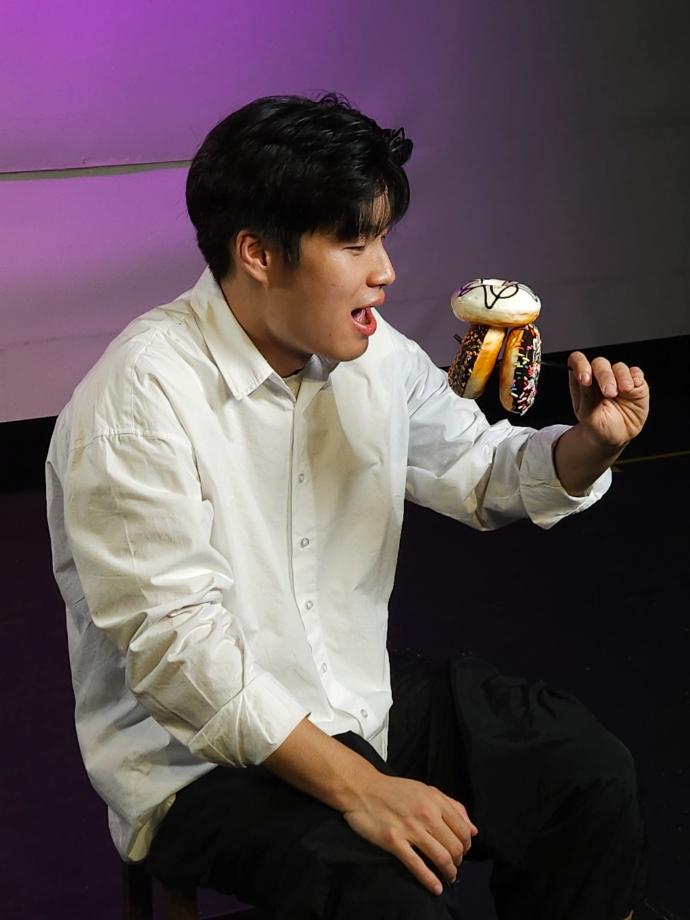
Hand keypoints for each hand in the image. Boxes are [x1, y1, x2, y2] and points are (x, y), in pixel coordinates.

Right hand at [343, 773, 477, 895]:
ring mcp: (410, 829)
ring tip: (448, 877)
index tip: (462, 851)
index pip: (463, 829)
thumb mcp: (426, 790)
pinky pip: (416, 865)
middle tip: (454, 865)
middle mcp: (426, 814)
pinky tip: (435, 887)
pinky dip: (429, 879)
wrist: (363, 789)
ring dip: (448, 872)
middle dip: (458, 861)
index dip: (466, 845)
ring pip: (440, 857)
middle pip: (454, 846)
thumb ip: (452, 806)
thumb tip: (473, 829)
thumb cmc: (395, 790)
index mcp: (435, 801)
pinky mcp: (394, 841)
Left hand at [567, 352, 649, 449]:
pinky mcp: (635, 383)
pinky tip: (633, 387)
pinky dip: (636, 377)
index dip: (580, 364)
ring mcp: (618, 379)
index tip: (585, 379)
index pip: (577, 362)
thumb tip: (587, 377)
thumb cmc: (598, 426)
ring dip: (622, 377)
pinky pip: (636, 373)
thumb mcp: (588, 416)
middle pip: (600, 363)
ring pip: (619, 367)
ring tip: (624, 391)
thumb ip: (586, 397)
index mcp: (582, 382)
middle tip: (609, 393)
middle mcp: (599, 377)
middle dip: (604, 375)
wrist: (617, 438)